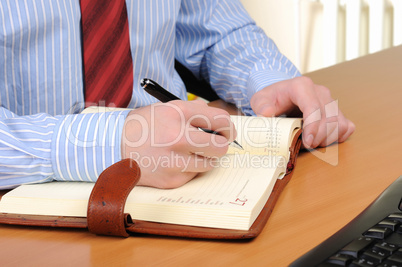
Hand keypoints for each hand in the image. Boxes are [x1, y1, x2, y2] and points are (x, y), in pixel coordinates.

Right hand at [121, 100, 235, 187]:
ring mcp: (173, 161)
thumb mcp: (167, 108)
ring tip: (190, 152)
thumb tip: (221, 123)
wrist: (114, 145)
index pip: (220, 120)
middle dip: (221, 145)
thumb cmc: (145, 125)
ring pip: (210, 164)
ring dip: (205, 158)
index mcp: (178, 113)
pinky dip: (189, 169)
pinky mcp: (170, 180)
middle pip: (220, 147)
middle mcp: (176, 137)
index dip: (228, 127)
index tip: (227, 132)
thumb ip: (195, 112)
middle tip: (216, 144)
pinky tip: (174, 162)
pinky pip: (193, 175)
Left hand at [250, 76, 354, 147]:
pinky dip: (338, 136)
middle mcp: (320, 91)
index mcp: (301, 86)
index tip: (308, 142)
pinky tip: (324, 139)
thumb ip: (261, 106)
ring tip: (312, 143)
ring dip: (327, 139)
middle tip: (305, 146)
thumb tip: (266, 114)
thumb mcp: (260, 99)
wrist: (281, 93)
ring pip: (340, 124)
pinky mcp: (337, 110)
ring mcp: (331, 100)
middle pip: (329, 118)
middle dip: (318, 137)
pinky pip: (347, 126)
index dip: (313, 127)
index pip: (313, 107)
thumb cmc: (272, 98)